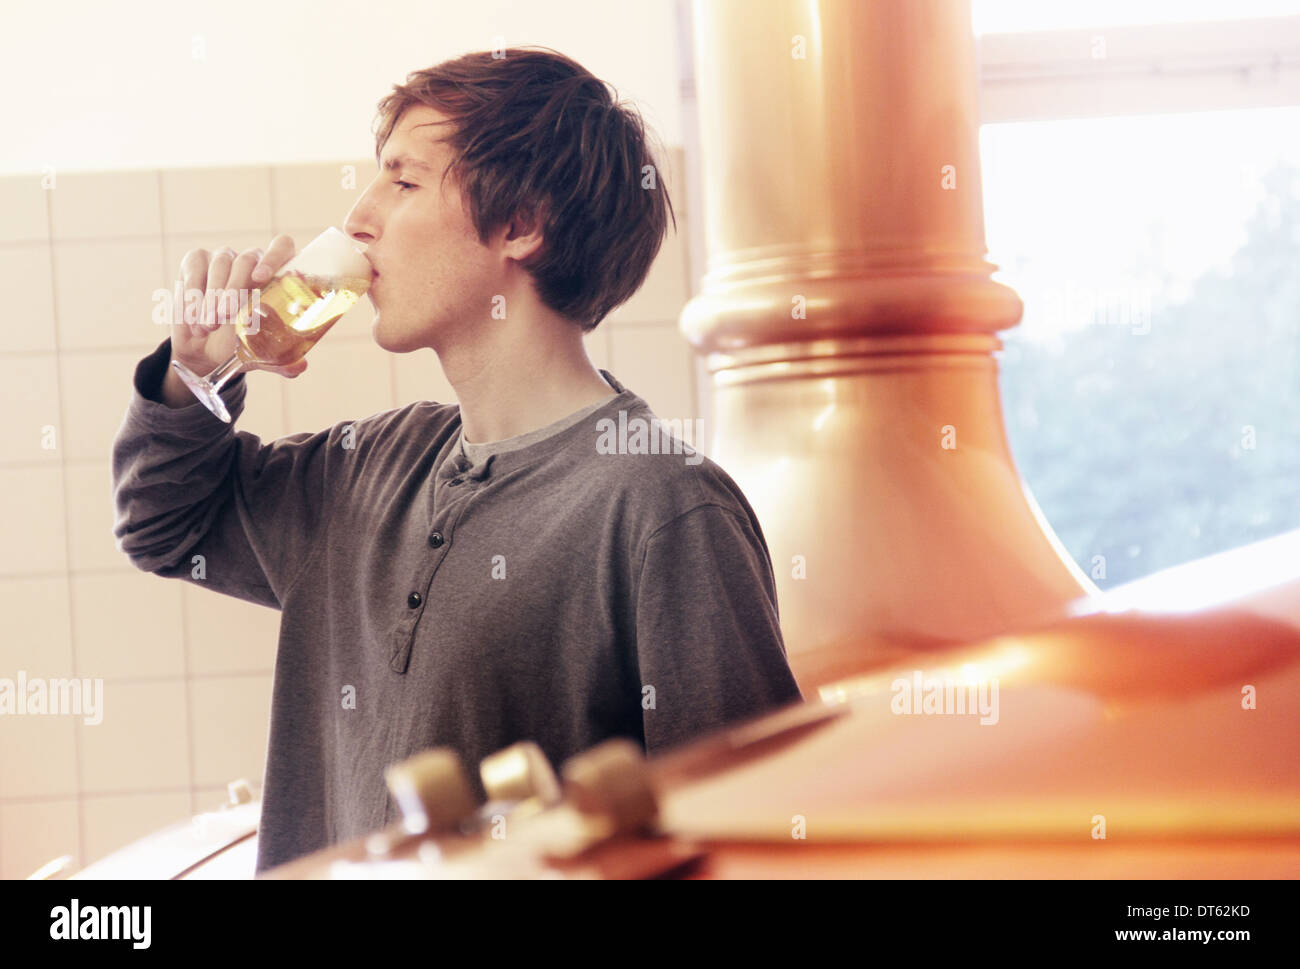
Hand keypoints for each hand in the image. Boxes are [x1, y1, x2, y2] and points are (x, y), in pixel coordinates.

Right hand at [166, 235, 306, 387]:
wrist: (204, 352)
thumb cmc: (240, 346)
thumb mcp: (261, 354)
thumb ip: (281, 359)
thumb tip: (300, 367)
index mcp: (276, 276)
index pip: (282, 247)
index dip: (274, 257)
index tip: (260, 278)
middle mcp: (252, 261)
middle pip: (246, 260)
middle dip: (234, 289)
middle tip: (225, 316)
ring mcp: (224, 258)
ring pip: (220, 265)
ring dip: (212, 297)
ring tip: (208, 326)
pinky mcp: (196, 261)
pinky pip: (195, 269)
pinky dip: (193, 294)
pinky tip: (194, 318)